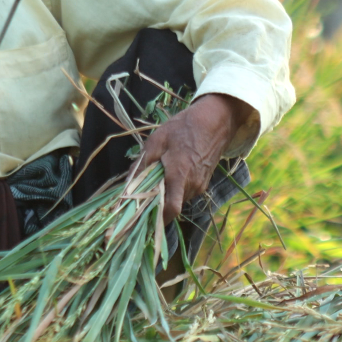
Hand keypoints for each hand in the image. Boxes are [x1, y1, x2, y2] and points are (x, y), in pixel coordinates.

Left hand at [133, 94, 254, 225]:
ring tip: (157, 176)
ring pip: (178, 199)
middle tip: (142, 191)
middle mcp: (192, 185)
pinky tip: (171, 171)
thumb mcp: (157, 141)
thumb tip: (126, 186)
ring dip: (166, 194)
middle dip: (156, 203)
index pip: (171, 209)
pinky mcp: (204, 183)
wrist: (214, 121)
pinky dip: (175, 188)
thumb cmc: (183, 128)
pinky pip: (185, 192)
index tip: (142, 220)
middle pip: (171, 205)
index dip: (157, 219)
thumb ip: (142, 165)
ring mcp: (200, 185)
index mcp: (179, 175)